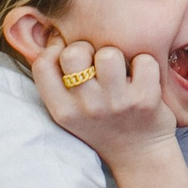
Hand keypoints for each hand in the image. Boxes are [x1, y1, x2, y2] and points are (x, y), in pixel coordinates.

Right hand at [21, 35, 176, 166]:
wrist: (139, 155)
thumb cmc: (103, 124)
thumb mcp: (71, 112)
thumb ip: (59, 82)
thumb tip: (54, 32)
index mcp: (62, 111)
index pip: (42, 64)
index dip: (54, 49)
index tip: (67, 54)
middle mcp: (87, 108)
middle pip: (74, 53)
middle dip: (86, 49)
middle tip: (97, 64)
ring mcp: (116, 104)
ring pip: (109, 54)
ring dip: (117, 56)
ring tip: (120, 72)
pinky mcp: (145, 100)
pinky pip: (143, 60)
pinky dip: (145, 65)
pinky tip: (142, 79)